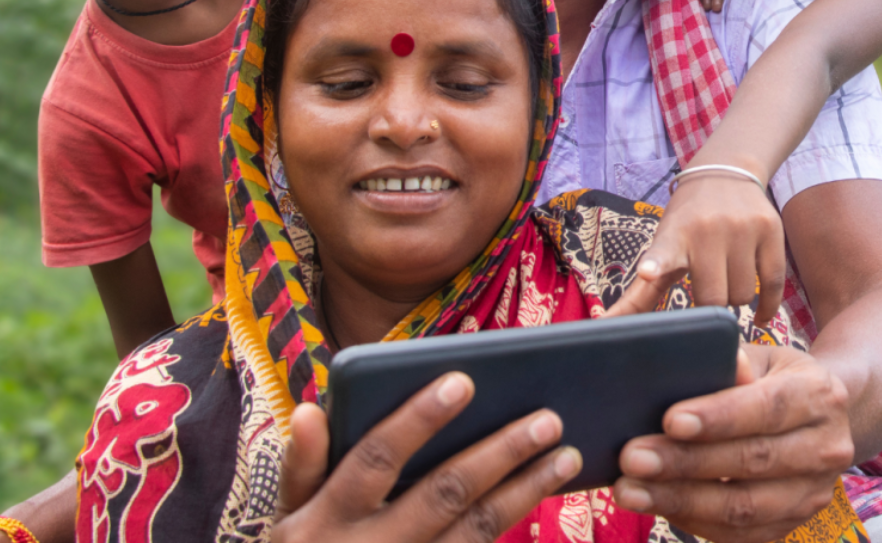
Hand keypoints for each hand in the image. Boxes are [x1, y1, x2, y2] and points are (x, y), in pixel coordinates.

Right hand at [273, 372, 581, 542]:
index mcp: (329, 516)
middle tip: (548, 418)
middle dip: (499, 453)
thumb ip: (302, 463)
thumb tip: (307, 409)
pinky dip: (514, 524)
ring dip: (525, 491)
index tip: (463, 380)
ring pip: (476, 530)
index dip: (419, 419)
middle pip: (444, 493)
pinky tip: (543, 493)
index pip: (378, 457)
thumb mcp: (287, 517)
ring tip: (567, 455)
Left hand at [607, 174, 784, 325]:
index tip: (647, 271)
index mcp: (675, 235)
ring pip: (744, 295)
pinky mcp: (771, 231)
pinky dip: (767, 307)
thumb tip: (606, 326)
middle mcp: (708, 229)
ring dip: (735, 300)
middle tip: (706, 292)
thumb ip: (640, 292)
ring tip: (727, 282)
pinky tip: (759, 316)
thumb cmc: (686, 222)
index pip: (663, 252)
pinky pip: (775, 285)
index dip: (656, 264)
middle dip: (710, 305)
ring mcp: (742, 229)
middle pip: (714, 299)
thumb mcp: (662, 246)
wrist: (725, 173)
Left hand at [614, 345, 853, 542]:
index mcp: (817, 394)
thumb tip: (693, 363)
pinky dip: (693, 520)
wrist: (822, 417)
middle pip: (751, 461)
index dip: (718, 417)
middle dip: (685, 462)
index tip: (669, 421)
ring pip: (744, 507)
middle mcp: (825, 448)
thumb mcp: (759, 356)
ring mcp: (813, 493)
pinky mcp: (793, 523)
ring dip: (681, 500)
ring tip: (630, 490)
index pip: (766, 408)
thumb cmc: (771, 377)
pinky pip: (740, 533)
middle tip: (632, 457)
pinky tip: (656, 504)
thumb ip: (728, 361)